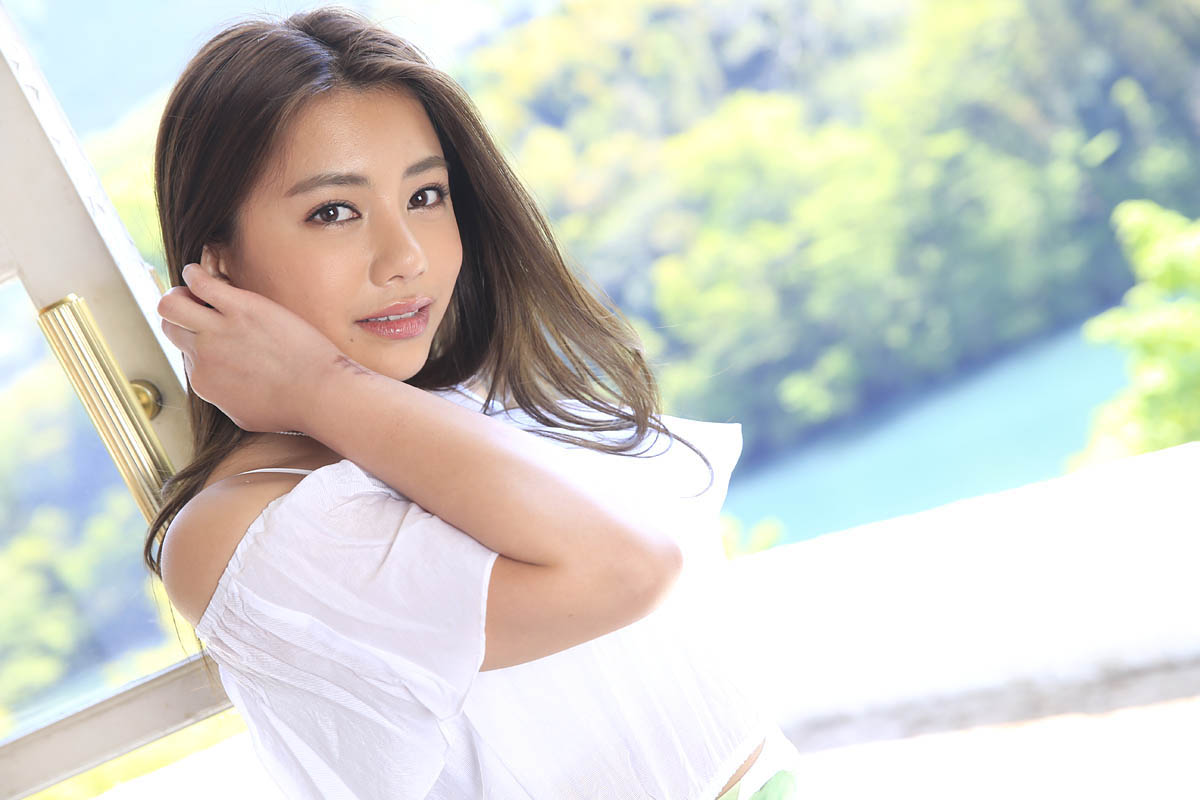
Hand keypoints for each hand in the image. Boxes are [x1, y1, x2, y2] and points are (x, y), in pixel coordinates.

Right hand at [156, 247, 342, 433]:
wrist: (320, 393)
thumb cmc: (292, 407)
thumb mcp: (246, 415)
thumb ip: (224, 399)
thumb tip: (218, 385)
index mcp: (204, 381)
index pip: (186, 353)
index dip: (201, 343)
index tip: (219, 335)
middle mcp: (204, 356)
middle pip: (171, 328)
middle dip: (179, 317)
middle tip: (197, 306)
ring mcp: (219, 331)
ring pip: (170, 305)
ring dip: (178, 294)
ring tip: (193, 289)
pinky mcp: (239, 308)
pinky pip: (200, 282)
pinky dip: (194, 273)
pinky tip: (199, 271)